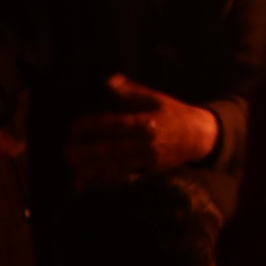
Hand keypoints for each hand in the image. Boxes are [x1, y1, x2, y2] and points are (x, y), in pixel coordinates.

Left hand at [66, 76, 219, 183]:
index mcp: (145, 121)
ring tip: (73, 170)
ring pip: (115, 166)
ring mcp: (147, 160)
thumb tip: (108, 81)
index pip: (113, 123)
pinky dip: (106, 181)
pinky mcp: (149, 172)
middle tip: (67, 151)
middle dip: (87, 151)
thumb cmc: (173, 114)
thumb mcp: (154, 98)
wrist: (198, 137)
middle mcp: (145, 142)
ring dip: (92, 169)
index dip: (92, 125)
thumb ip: (130, 91)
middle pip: (111, 148)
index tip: (74, 126)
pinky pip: (124, 178)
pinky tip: (90, 184)